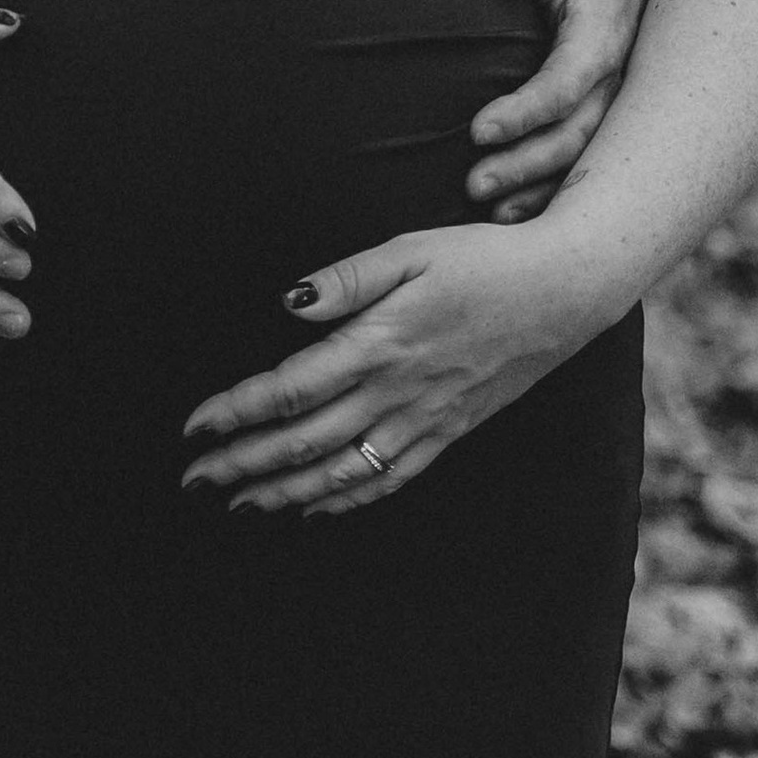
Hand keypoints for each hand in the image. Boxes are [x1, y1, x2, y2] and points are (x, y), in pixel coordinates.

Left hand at [180, 225, 609, 515]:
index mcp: (380, 343)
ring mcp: (424, 420)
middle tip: (193, 481)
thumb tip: (288, 303)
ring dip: (283, 493)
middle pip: (304, 442)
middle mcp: (397, 392)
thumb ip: (348, 278)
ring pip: (341, 473)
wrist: (564, 291)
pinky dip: (344, 500)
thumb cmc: (483, 259)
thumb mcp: (412, 249)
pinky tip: (312, 509)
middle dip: (243, 465)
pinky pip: (388, 481)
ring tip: (237, 504)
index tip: (193, 428)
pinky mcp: (448, 433)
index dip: (237, 412)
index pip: (290, 390)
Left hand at [467, 0, 650, 220]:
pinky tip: (513, 213)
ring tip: (488, 209)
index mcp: (600, 41)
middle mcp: (613, 83)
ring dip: (535, 188)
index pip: (565, 85)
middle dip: (523, 165)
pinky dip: (551, 194)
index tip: (476, 130)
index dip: (524, 112)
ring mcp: (613, 107)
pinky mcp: (604, 122)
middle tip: (472, 184)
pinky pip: (583, 168)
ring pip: (579, 161)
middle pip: (572, 137)